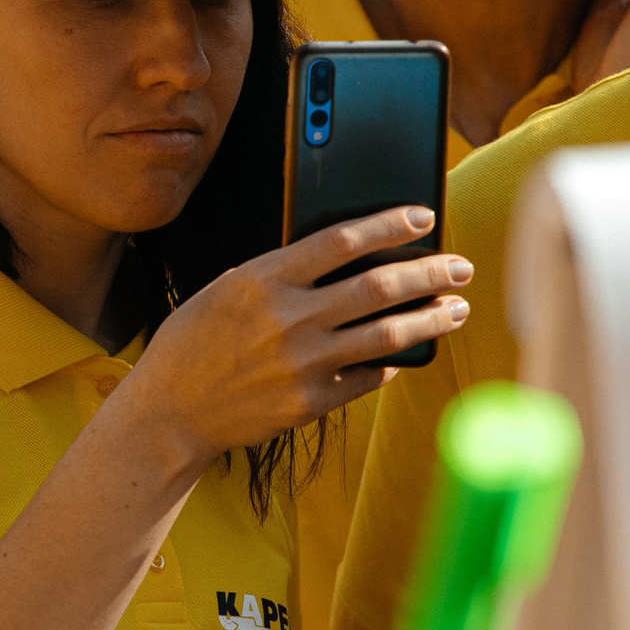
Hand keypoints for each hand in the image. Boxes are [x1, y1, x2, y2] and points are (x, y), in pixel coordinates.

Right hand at [123, 205, 469, 474]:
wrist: (169, 412)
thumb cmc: (192, 344)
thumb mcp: (226, 290)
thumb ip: (279, 274)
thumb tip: (341, 260)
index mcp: (265, 279)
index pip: (344, 240)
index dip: (391, 225)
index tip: (424, 217)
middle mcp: (290, 318)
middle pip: (379, 285)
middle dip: (430, 271)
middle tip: (460, 266)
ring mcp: (304, 363)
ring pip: (387, 333)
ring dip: (430, 318)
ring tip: (456, 309)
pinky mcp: (311, 401)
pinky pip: (367, 377)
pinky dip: (391, 363)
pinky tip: (407, 354)